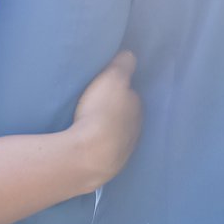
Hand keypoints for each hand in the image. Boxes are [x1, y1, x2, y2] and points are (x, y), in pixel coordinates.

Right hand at [65, 49, 141, 193]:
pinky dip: (98, 146)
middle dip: (114, 111)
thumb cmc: (101, 112)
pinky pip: (104, 151)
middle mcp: (135, 130)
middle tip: (96, 104)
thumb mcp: (113, 78)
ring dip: (106, 130)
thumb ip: (123, 65)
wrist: (89, 156)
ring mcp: (123, 151)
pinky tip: (86, 144)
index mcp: (137, 108)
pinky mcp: (108, 167)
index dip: (120, 89)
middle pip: (125, 116)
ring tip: (89, 124)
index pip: (132, 95)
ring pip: (116, 135)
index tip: (107, 86)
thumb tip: (130, 55)